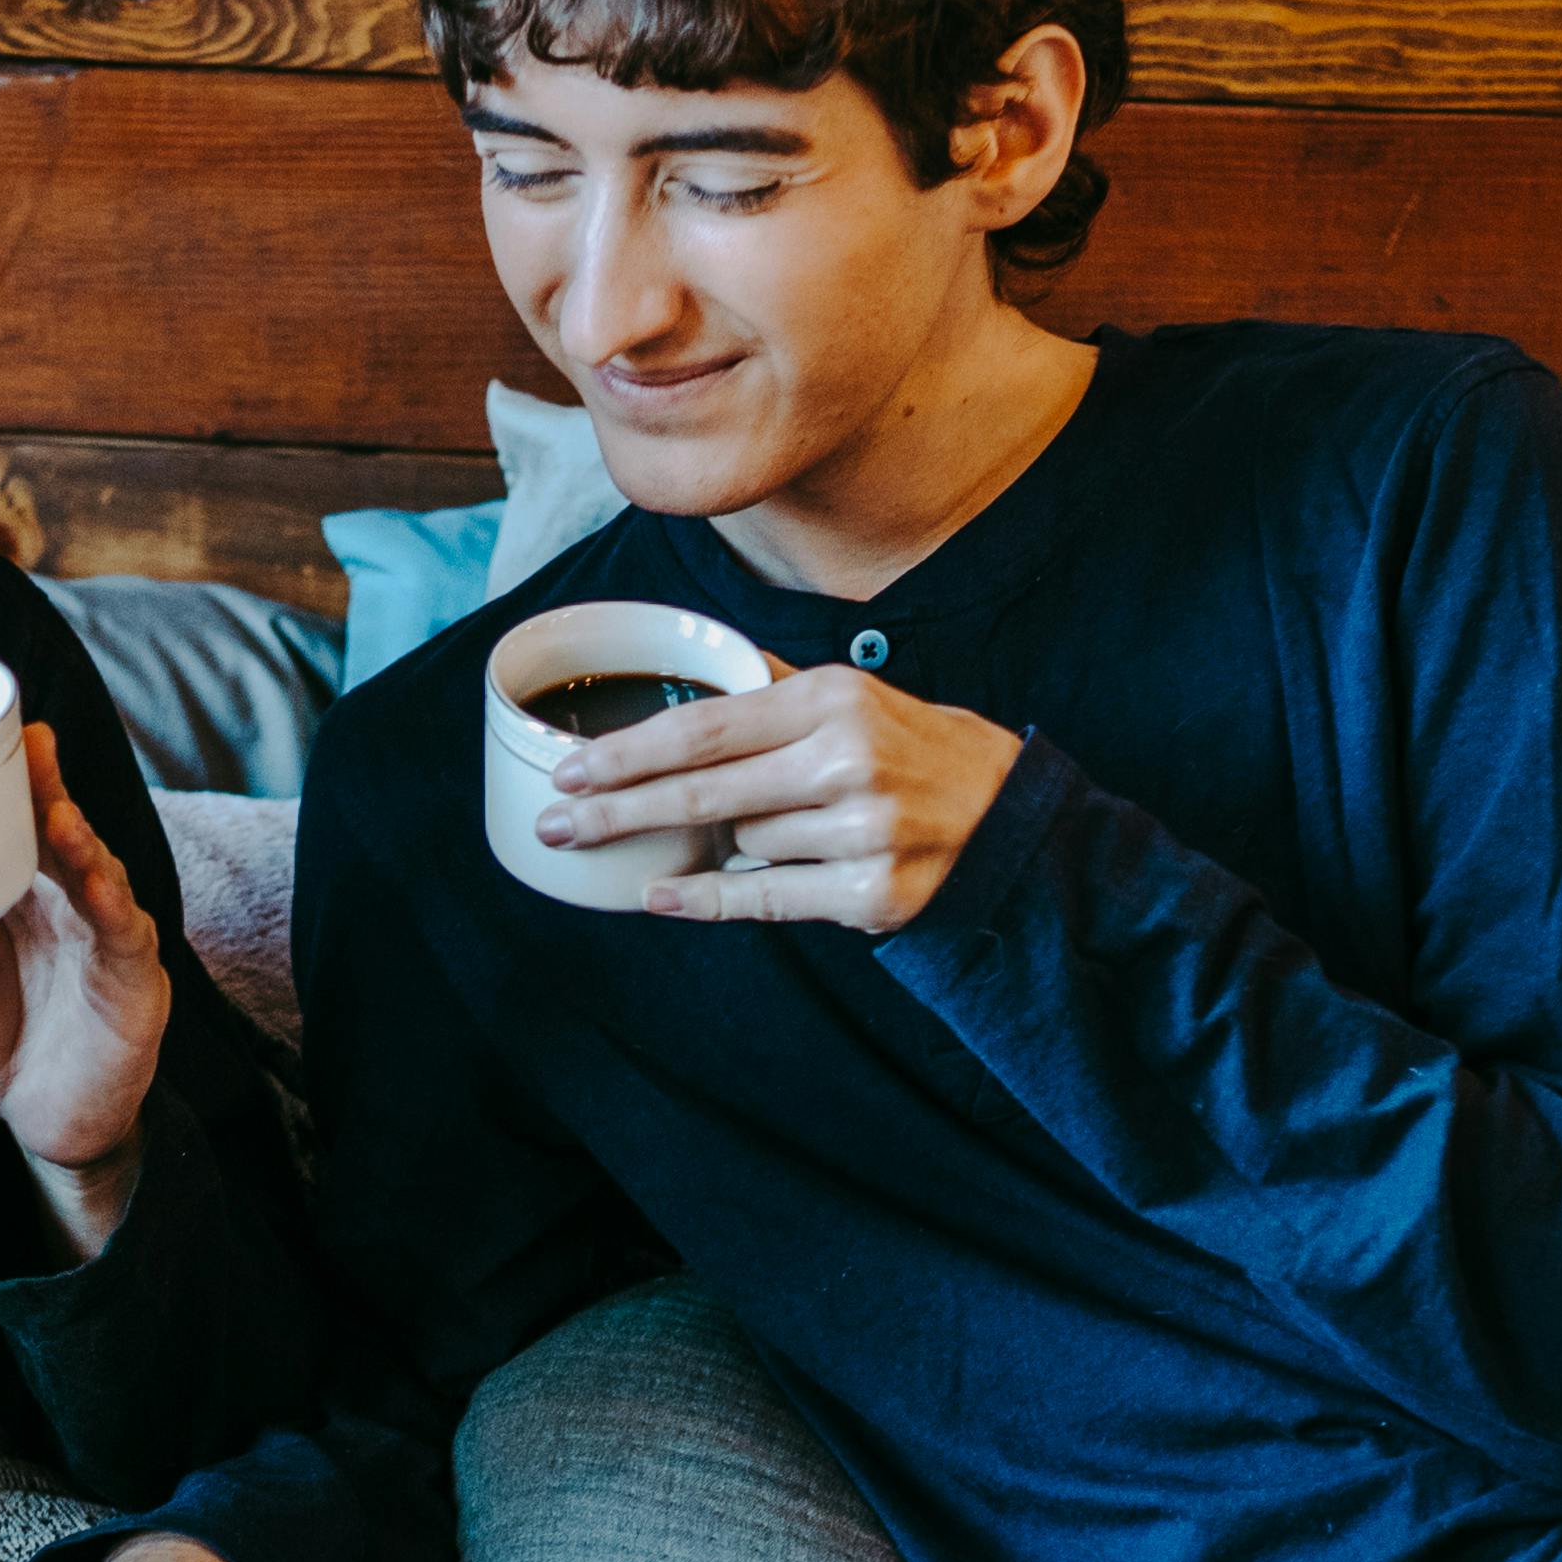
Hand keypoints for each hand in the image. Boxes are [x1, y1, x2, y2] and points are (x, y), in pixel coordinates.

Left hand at [0, 728, 173, 1246]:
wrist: (28, 1111)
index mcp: (12, 884)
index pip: (11, 818)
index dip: (6, 776)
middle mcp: (62, 894)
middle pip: (59, 827)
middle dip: (47, 785)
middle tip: (31, 741)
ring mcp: (101, 929)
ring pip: (96, 869)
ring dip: (79, 840)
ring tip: (56, 812)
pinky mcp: (133, 975)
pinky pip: (125, 932)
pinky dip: (112, 906)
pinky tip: (97, 886)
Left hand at [539, 667, 1026, 935]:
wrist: (1005, 816)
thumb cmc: (911, 750)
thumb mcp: (849, 697)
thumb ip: (768, 686)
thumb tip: (688, 661)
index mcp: (832, 701)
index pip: (708, 725)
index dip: (630, 752)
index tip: (572, 769)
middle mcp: (846, 761)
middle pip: (703, 792)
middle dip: (618, 810)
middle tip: (557, 823)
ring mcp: (860, 831)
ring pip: (740, 846)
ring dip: (728, 845)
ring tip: (766, 828)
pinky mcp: (869, 894)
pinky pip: (762, 899)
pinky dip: (705, 899)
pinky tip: (659, 895)